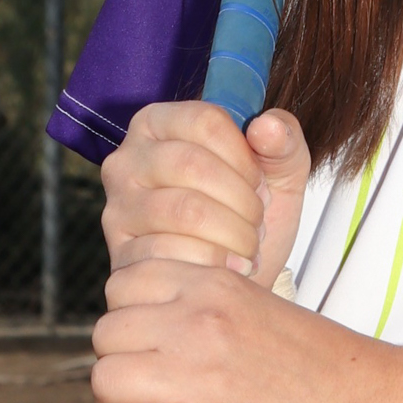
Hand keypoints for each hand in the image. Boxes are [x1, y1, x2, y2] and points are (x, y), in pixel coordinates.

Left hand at [90, 256, 390, 402]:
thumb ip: (209, 308)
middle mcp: (199, 322)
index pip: (124, 282)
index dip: (128, 317)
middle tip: (147, 391)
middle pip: (105, 333)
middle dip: (118, 362)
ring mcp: (199, 378)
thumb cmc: (328, 365)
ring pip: (105, 380)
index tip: (150, 344)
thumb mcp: (262, 307)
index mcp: (214, 285)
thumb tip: (160, 331)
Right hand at [99, 102, 312, 286]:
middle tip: (258, 221)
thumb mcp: (279, 174)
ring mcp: (119, 206)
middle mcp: (128, 159)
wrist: (232, 282)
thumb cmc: (248, 218)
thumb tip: (266, 127)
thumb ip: (284, 142)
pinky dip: (212, 262)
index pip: (205, 121)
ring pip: (183, 209)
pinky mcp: (120, 252)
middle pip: (192, 164)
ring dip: (232, 233)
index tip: (261, 183)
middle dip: (241, 199)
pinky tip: (230, 267)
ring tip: (248, 245)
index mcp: (160, 124)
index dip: (245, 156)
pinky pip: (168, 252)